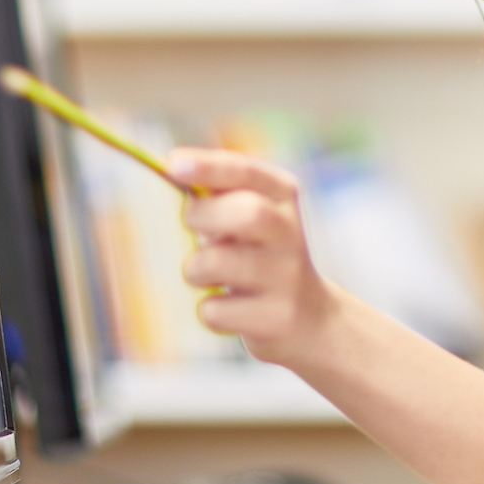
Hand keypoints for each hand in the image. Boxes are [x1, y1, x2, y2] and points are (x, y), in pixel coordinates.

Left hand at [168, 148, 334, 365]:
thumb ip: (216, 193)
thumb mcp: (247, 216)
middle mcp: (291, 232)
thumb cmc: (259, 255)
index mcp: (282, 196)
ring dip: (196, 269)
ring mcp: (288, 277)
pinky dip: (210, 310)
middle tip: (193, 227)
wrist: (310, 318)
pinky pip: (216, 310)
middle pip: (247, 213)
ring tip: (207, 275)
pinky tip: (230, 309)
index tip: (173, 165)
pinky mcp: (278, 317)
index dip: (208, 166)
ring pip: (219, 263)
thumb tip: (173, 170)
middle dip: (205, 216)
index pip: (247, 172)